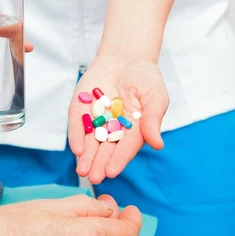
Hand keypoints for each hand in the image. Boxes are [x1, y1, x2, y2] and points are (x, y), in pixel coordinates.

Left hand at [68, 55, 167, 183]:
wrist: (125, 57)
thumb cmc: (146, 78)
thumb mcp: (155, 97)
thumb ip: (153, 120)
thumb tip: (157, 145)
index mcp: (133, 130)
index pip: (125, 147)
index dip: (118, 159)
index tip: (112, 171)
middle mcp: (113, 129)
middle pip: (105, 149)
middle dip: (99, 163)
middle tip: (94, 178)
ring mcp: (96, 119)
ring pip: (90, 141)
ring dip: (86, 156)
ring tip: (83, 171)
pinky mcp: (81, 108)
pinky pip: (77, 124)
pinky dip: (76, 135)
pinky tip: (76, 149)